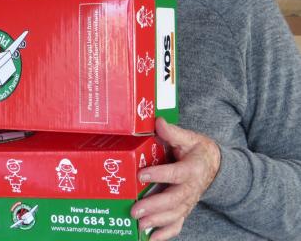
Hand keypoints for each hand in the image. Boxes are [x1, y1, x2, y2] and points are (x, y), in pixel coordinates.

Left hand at [131, 117, 220, 239]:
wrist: (214, 166)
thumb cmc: (198, 150)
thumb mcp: (189, 137)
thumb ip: (173, 132)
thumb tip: (157, 121)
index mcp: (191, 169)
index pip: (175, 173)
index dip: (159, 174)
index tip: (141, 174)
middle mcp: (191, 188)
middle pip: (173, 200)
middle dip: (154, 206)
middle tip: (135, 209)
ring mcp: (188, 201)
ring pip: (174, 215)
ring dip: (156, 221)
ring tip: (139, 224)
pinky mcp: (185, 209)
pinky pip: (177, 225)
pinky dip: (165, 234)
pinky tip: (150, 239)